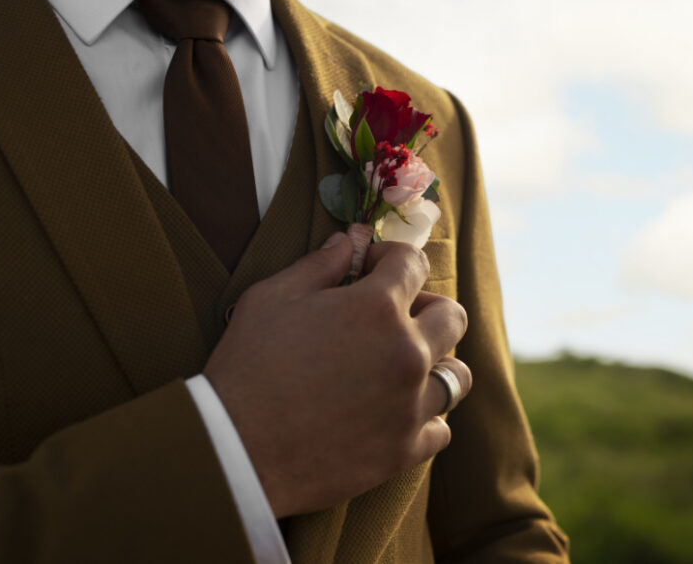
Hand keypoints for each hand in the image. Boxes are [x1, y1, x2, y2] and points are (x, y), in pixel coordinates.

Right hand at [202, 232, 470, 517]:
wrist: (235, 451)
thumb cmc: (247, 367)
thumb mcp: (272, 298)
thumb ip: (319, 264)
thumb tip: (350, 241)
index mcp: (377, 307)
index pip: (412, 263)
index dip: (390, 257)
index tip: (371, 268)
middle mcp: (407, 352)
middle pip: (452, 316)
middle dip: (427, 305)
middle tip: (394, 316)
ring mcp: (411, 405)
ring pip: (457, 375)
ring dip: (436, 363)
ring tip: (403, 367)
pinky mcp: (405, 449)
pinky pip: (440, 429)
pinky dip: (425, 418)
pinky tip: (396, 412)